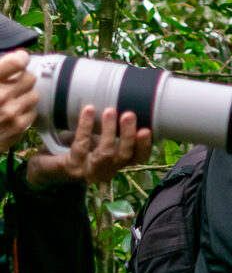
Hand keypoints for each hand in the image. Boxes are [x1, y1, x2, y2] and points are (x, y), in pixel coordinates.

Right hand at [0, 49, 37, 151]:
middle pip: (30, 77)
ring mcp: (11, 113)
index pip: (16, 62)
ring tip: (13, 98)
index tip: (20, 58)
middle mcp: (1, 96)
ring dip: (25, 94)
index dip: (21, 58)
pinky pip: (33, 111)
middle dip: (23, 78)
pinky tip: (13, 111)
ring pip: (34, 95)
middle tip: (15, 81)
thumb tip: (11, 61)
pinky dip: (25, 110)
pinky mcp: (18, 127)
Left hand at [26, 106, 151, 187]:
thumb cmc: (73, 150)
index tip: (148, 129)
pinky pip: (81, 145)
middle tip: (129, 114)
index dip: (145, 146)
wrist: (43, 168)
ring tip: (109, 111)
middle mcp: (106, 170)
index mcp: (116, 164)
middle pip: (124, 156)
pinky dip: (85, 126)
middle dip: (129, 135)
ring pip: (106, 153)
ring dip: (109, 131)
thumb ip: (109, 130)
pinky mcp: (71, 167)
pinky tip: (87, 111)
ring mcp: (89, 171)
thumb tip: (123, 100)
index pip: (138, 158)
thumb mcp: (95, 140)